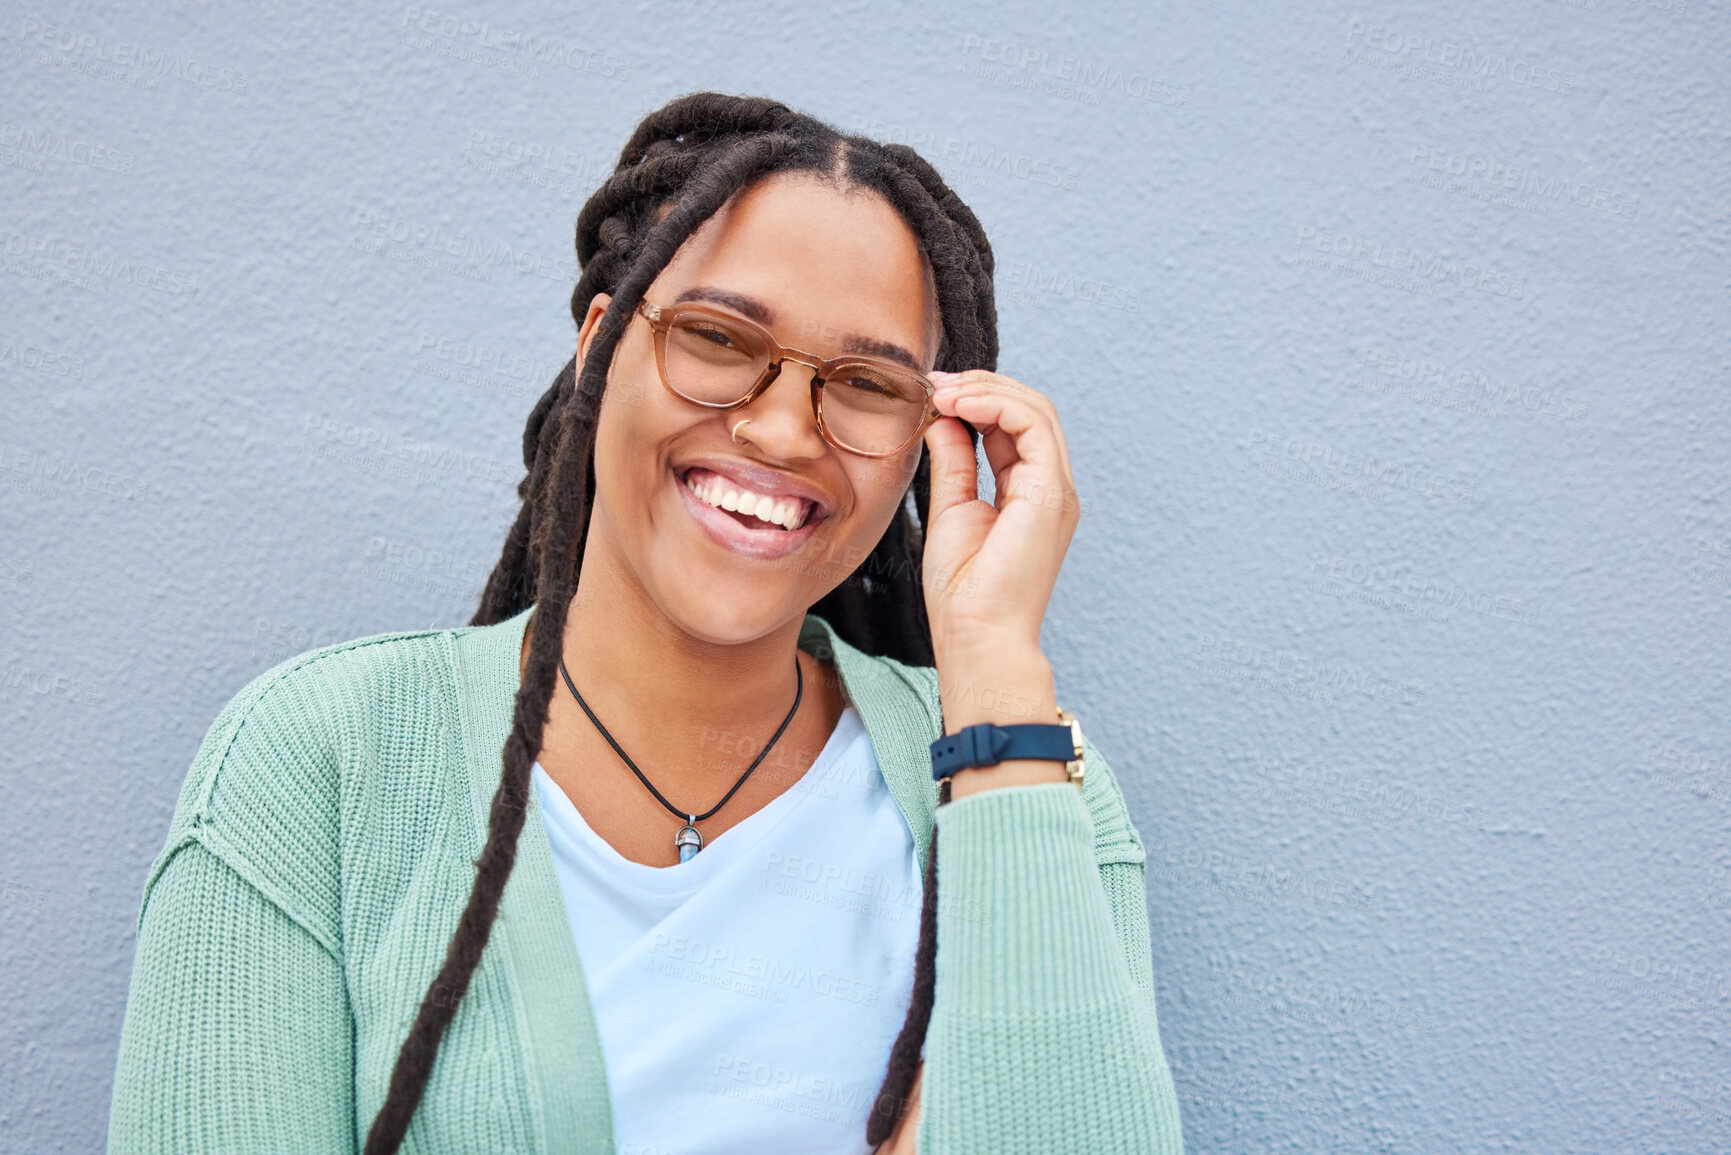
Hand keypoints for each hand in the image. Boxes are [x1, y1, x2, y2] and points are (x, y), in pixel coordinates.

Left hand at [921, 369, 1081, 795]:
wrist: (976, 636)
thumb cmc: (963, 593)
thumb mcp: (951, 509)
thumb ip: (954, 463)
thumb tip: (942, 419)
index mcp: (1030, 492)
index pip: (1012, 425)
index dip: (975, 398)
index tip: (931, 392)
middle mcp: (1050, 487)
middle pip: (1030, 409)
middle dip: (981, 385)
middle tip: (934, 382)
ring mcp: (1056, 489)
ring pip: (1037, 409)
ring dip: (987, 389)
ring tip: (942, 391)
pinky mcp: (1051, 492)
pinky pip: (1034, 426)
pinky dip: (996, 404)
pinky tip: (959, 405)